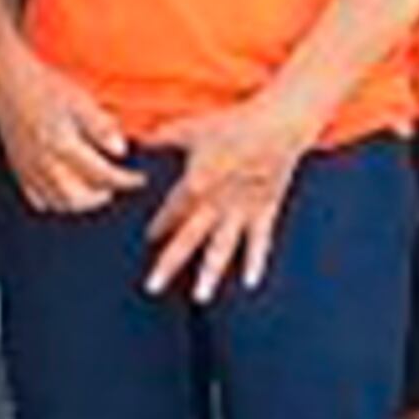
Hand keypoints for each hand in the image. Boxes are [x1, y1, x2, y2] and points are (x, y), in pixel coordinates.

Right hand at [0, 49, 141, 214]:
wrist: (6, 81)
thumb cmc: (43, 86)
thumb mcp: (79, 99)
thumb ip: (100, 126)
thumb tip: (121, 149)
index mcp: (62, 144)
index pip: (102, 174)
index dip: (125, 180)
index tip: (138, 179)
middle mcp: (44, 161)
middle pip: (78, 197)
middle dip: (101, 196)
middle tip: (115, 185)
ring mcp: (29, 168)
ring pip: (57, 201)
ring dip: (80, 202)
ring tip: (94, 191)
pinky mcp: (18, 168)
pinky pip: (36, 198)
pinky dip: (54, 201)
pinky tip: (64, 192)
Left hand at [142, 94, 318, 302]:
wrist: (279, 123)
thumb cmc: (234, 123)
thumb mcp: (191, 128)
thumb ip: (162, 138)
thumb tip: (139, 141)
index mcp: (196, 183)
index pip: (170, 213)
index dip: (157, 227)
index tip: (148, 240)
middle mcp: (216, 203)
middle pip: (189, 239)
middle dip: (169, 263)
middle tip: (151, 286)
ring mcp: (242, 210)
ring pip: (222, 248)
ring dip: (210, 273)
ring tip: (200, 295)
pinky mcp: (266, 210)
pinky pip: (260, 241)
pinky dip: (255, 261)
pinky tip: (250, 283)